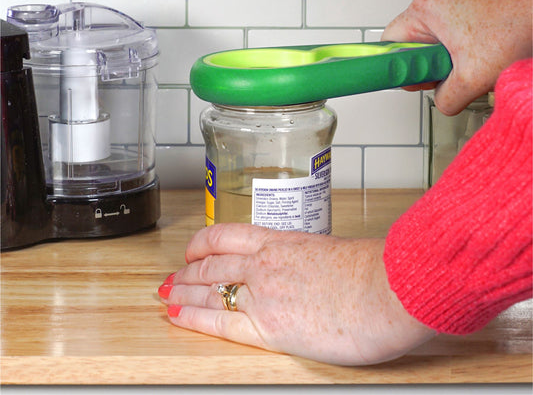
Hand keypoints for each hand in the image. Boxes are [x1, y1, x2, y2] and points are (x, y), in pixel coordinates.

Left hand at [158, 223, 434, 365]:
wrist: (387, 290)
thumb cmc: (372, 270)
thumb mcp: (332, 252)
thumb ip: (309, 258)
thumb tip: (307, 265)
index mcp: (281, 241)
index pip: (226, 235)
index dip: (201, 242)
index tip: (192, 249)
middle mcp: (264, 263)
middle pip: (211, 263)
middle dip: (185, 270)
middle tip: (170, 276)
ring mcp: (262, 294)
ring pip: (208, 288)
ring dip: (182, 291)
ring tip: (166, 294)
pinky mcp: (268, 327)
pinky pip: (220, 321)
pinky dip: (194, 317)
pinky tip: (178, 315)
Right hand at [382, 0, 531, 114]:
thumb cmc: (519, 22)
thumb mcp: (473, 77)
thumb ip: (445, 99)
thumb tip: (442, 102)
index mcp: (424, 9)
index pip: (388, 43)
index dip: (397, 68)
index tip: (409, 79)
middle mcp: (436, 0)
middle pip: (412, 44)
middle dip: (429, 66)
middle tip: (448, 75)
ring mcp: (454, 0)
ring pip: (435, 41)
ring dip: (450, 60)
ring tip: (473, 64)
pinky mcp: (471, 4)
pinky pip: (453, 34)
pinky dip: (464, 50)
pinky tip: (483, 55)